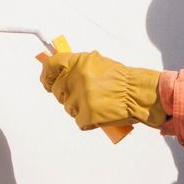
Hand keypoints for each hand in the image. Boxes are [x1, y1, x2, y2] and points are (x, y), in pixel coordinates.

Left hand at [37, 47, 166, 130]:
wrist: (138, 94)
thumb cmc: (121, 80)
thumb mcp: (97, 63)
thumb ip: (77, 65)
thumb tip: (57, 70)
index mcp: (79, 62)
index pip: (51, 66)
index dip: (45, 75)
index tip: (46, 82)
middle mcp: (77, 78)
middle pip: (57, 90)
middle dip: (66, 94)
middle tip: (83, 95)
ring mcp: (80, 97)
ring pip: (68, 107)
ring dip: (79, 108)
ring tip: (97, 103)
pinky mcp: (86, 114)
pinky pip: (79, 120)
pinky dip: (88, 120)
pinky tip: (100, 113)